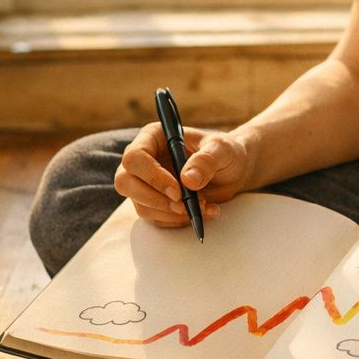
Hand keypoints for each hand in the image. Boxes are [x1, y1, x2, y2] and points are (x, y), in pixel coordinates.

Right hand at [113, 123, 251, 227]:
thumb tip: (187, 180)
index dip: (152, 176)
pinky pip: (156, 218)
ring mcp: (147, 183)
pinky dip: (178, 221)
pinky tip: (202, 213)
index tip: (177, 191)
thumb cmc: (225, 152)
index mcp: (153, 137)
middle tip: (183, 206)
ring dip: (171, 213)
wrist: (233, 171)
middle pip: (125, 183)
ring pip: (140, 205)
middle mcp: (144, 160)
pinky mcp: (155, 202)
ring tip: (203, 206)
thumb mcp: (222, 150)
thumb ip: (207, 160)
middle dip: (154, 199)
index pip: (135, 157)